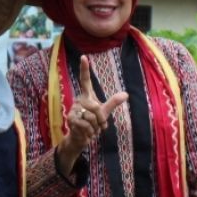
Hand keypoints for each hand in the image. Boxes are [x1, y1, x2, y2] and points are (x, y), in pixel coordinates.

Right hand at [56, 56, 126, 175]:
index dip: (84, 69)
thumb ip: (112, 103)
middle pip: (95, 107)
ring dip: (95, 127)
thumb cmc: (92, 123)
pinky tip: (86, 133)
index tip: (84, 57)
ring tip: (91, 129)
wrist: (80, 139)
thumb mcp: (104, 112)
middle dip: (101, 119)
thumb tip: (126, 94)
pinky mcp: (71, 119)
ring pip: (91, 117)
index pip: (85, 80)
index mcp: (86, 96)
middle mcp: (78, 100)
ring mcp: (73, 109)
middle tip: (99, 125)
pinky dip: (90, 132)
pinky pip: (86, 125)